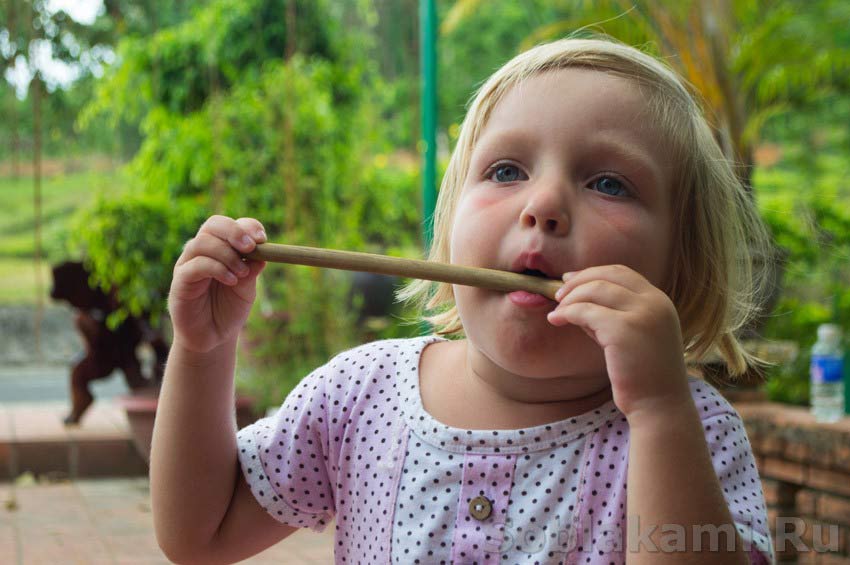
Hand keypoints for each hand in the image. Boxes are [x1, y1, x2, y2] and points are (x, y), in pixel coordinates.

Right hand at [169, 215, 266, 353]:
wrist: (212, 337)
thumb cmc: (229, 310)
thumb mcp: (247, 290)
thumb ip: (252, 271)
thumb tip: (263, 254)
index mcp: (221, 248)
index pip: (230, 225)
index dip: (247, 226)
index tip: (262, 239)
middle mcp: (202, 252)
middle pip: (213, 225)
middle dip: (234, 231)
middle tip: (251, 247)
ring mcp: (188, 264)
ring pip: (202, 243)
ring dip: (227, 254)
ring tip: (242, 272)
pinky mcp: (180, 281)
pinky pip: (195, 266)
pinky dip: (217, 269)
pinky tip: (232, 280)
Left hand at [546, 264, 691, 418]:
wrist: (659, 405)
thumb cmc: (643, 375)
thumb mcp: (631, 336)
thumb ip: (610, 315)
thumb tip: (576, 300)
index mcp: (659, 302)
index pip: (622, 272)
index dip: (593, 272)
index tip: (571, 280)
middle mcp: (654, 303)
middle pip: (608, 275)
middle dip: (578, 281)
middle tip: (558, 294)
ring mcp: (642, 314)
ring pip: (595, 290)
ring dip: (570, 298)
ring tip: (557, 312)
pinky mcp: (624, 330)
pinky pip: (586, 311)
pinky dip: (567, 313)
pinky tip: (556, 320)